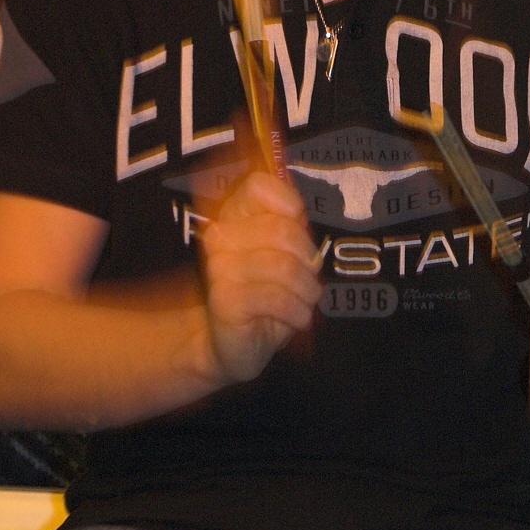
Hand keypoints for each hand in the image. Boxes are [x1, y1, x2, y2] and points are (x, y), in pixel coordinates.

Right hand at [200, 171, 321, 385]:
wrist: (232, 344)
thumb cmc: (265, 295)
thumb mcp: (283, 256)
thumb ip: (291, 227)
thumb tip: (300, 212)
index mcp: (233, 216)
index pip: (258, 186)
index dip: (288, 202)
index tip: (299, 226)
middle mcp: (220, 236)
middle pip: (283, 230)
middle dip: (308, 259)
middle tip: (310, 278)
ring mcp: (219, 267)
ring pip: (284, 266)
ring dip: (307, 290)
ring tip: (306, 301)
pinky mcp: (225, 299)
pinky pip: (277, 298)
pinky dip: (298, 312)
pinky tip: (297, 319)